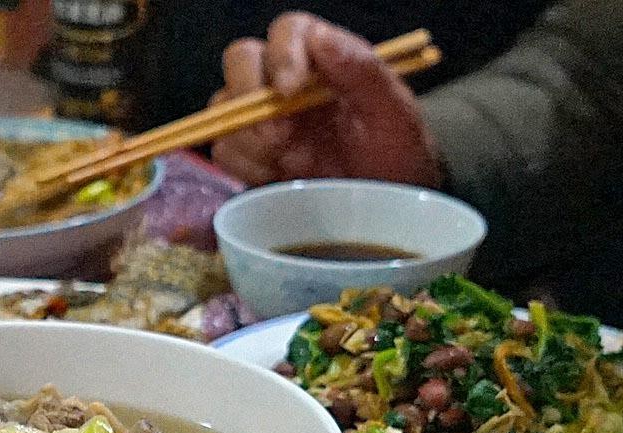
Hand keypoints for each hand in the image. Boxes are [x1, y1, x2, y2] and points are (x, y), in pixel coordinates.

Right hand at [211, 12, 441, 187]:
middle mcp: (290, 82)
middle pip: (243, 59)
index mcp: (327, 59)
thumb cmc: (398, 161)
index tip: (290, 90)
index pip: (289, 31)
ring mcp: (266, 118)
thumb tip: (321, 37)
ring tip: (284, 160)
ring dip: (247, 135)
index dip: (282, 54)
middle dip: (249, 95)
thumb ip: (365, 72)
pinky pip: (224, 149)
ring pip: (224, 106)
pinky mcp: (252, 155)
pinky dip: (243, 164)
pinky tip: (276, 176)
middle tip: (278, 135)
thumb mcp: (396, 117)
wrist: (384, 212)